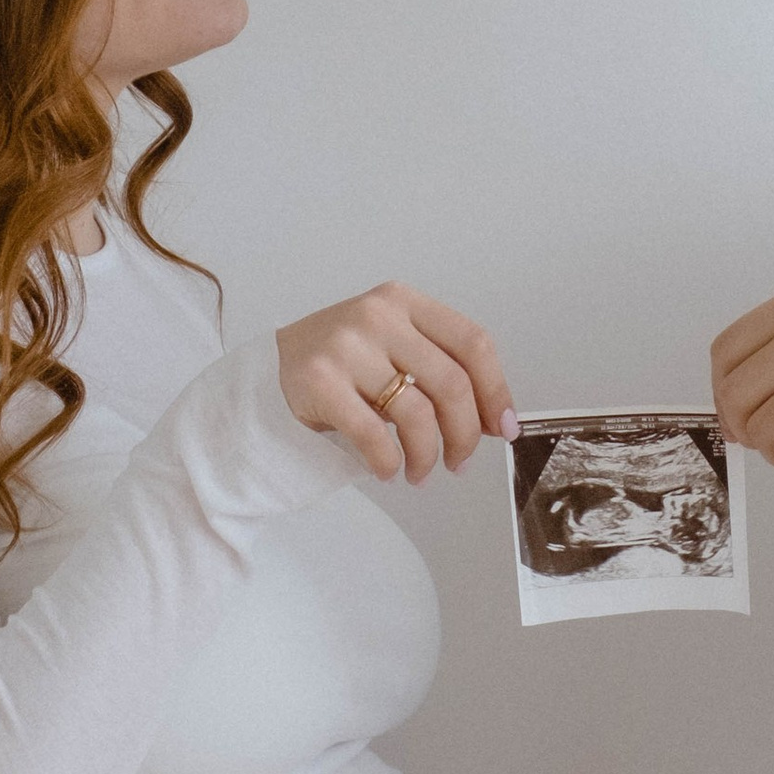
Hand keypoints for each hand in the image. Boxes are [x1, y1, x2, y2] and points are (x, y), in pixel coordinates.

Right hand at [275, 283, 514, 484]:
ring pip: (416, 412)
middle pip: (452, 383)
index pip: (473, 343)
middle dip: (464, 434)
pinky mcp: (320, 380)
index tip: (502, 426)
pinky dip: (389, 462)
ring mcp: (346, 345)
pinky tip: (388, 469)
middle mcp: (378, 316)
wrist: (271, 369)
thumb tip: (491, 418)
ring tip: (420, 471)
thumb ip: (439, 368)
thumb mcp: (393, 345)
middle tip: (460, 461)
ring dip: (427, 455)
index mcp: (404, 302)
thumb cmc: (342, 362)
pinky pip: (374, 434)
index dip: (496, 390)